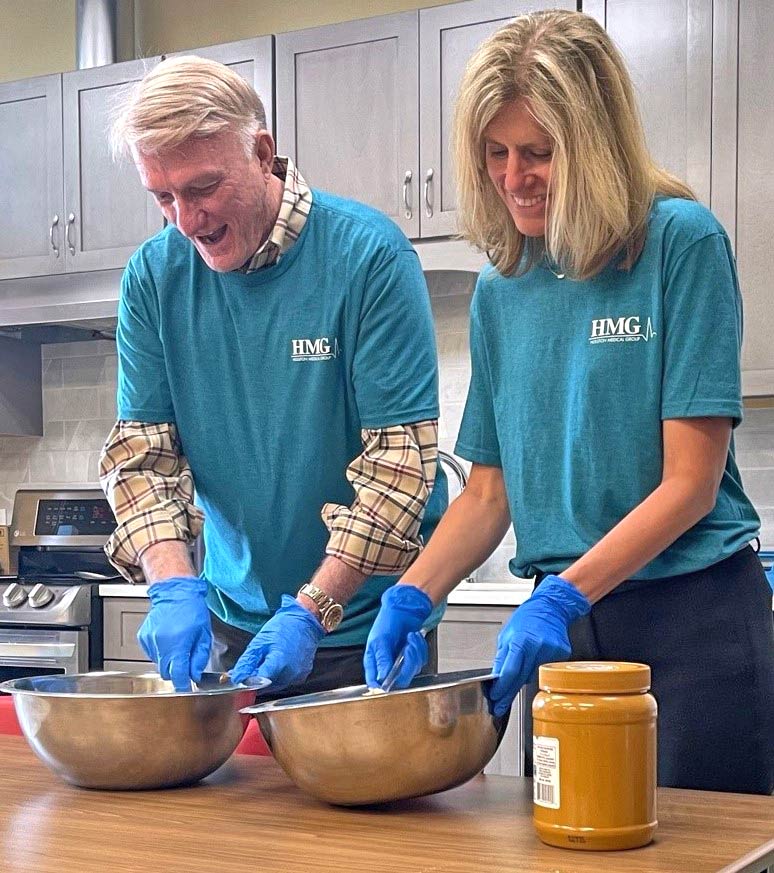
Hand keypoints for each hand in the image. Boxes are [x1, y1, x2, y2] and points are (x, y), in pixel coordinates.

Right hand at [138, 576, 211, 691]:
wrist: (175, 592)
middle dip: (175, 671)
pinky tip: (168, 638)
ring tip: (177, 643)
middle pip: (165, 672)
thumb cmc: (192, 609)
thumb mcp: (204, 634)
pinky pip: (152, 653)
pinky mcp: (143, 637)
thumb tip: (194, 674)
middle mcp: (162, 644)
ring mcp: (150, 640)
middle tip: (185, 662)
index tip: (186, 685)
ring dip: (168, 659)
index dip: (182, 683)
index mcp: (178, 643)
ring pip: (158, 663)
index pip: (177, 675)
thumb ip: (199, 657)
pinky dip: (160, 651)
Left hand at [230, 595, 324, 688]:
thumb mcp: (260, 642)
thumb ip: (247, 662)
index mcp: (278, 663)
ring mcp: (297, 675)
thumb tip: (236, 677)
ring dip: (267, 680)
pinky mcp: (302, 675)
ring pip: (275, 686)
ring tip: (266, 662)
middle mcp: (290, 673)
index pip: (258, 683)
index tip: (241, 678)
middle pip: (266, 687)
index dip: (247, 683)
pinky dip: (278, 677)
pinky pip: (285, 682)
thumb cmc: (283, 627)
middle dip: (255, 681)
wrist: (304, 621)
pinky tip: (277, 664)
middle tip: (251, 667)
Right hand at [364, 584, 432, 687]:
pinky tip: (414, 638)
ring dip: (415, 652)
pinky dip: (420, 648)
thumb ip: (382, 660)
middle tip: (408, 649)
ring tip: (410, 638)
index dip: (382, 686)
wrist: (404, 609)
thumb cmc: (387, 621)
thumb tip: (382, 679)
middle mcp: (387, 664)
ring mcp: (401, 662)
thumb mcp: (381, 640)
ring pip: (413, 670)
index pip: (375, 682)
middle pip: (400, 680)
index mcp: (374, 662)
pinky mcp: (413, 657)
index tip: (389, 683)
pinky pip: (421, 661)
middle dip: (407, 665)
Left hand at [489, 575, 590, 716]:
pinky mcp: (562, 656)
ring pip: (532, 677)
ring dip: (523, 678)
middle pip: (520, 680)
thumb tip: (496, 678)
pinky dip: (536, 669)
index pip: (509, 672)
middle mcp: (538, 648)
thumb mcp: (506, 634)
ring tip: (522, 663)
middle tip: (500, 705)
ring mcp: (551, 653)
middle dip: (508, 694)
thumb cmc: (528, 617)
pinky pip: (544, 671)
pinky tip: (535, 657)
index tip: (495, 698)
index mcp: (521, 641)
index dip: (502, 689)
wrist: (551, 608)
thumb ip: (501, 657)